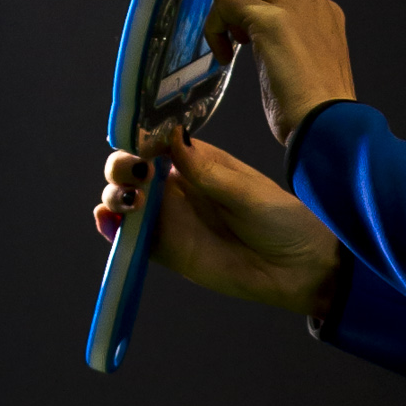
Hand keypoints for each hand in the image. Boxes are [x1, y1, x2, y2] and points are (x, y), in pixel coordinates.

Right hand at [95, 136, 341, 317]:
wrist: (297, 268)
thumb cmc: (281, 220)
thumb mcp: (247, 191)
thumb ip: (207, 171)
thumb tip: (173, 137)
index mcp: (196, 160)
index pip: (154, 140)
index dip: (138, 137)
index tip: (136, 139)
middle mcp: (175, 185)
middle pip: (130, 168)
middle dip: (121, 165)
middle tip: (136, 173)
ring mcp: (168, 217)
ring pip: (123, 199)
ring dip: (114, 195)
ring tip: (132, 200)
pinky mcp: (165, 249)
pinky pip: (129, 237)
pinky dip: (111, 228)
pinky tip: (108, 220)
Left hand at [202, 0, 356, 142]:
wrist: (329, 124)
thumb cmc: (319, 111)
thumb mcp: (311, 67)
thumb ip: (294, 45)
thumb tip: (267, 47)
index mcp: (326, 14)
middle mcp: (312, 1)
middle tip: (232, 28)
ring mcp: (293, 6)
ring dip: (226, 4)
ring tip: (230, 42)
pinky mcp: (270, 20)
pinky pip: (226, 3)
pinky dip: (215, 28)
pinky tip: (223, 56)